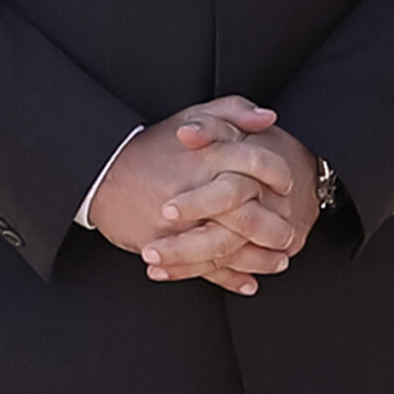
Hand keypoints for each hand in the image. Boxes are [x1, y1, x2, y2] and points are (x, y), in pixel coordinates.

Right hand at [84, 96, 297, 293]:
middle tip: (291, 235)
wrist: (103, 173)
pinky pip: (203, 267)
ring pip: (230, 246)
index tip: (288, 185)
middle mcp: (198, 187)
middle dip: (276, 227)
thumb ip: (234, 111)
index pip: (258, 162)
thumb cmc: (155, 144)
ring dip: (259, 259)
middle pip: (249, 212)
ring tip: (279, 262)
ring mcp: (181, 221)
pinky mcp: (166, 246)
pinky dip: (229, 278)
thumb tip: (270, 119)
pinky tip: (248, 283)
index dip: (280, 174)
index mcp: (209, 154)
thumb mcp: (193, 115)